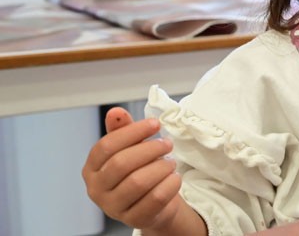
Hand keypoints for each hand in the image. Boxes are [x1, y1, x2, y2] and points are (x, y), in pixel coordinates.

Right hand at [82, 107, 182, 230]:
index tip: (155, 124)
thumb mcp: (130, 149)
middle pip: (121, 164)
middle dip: (149, 149)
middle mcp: (96, 190)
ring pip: (138, 183)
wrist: (154, 205)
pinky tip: (175, 177)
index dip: (132, 132)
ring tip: (172, 161)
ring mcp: (113, 207)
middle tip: (167, 143)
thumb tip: (116, 112)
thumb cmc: (139, 171)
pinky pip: (155, 199)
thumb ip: (122, 130)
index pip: (106, 146)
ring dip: (161, 167)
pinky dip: (169, 184)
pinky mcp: (134, 219)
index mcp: (91, 169)